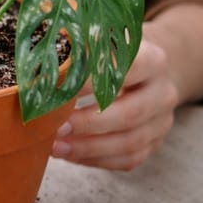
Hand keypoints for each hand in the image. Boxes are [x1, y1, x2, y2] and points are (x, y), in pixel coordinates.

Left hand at [51, 31, 179, 170]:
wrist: (146, 71)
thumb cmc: (112, 55)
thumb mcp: (100, 42)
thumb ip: (78, 49)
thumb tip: (39, 59)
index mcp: (152, 60)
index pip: (121, 73)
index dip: (88, 84)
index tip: (55, 90)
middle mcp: (162, 92)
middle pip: (128, 114)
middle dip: (87, 124)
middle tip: (54, 127)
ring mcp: (161, 121)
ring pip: (129, 143)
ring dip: (87, 148)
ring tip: (54, 146)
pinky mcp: (154, 143)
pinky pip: (126, 159)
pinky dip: (95, 160)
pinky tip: (69, 153)